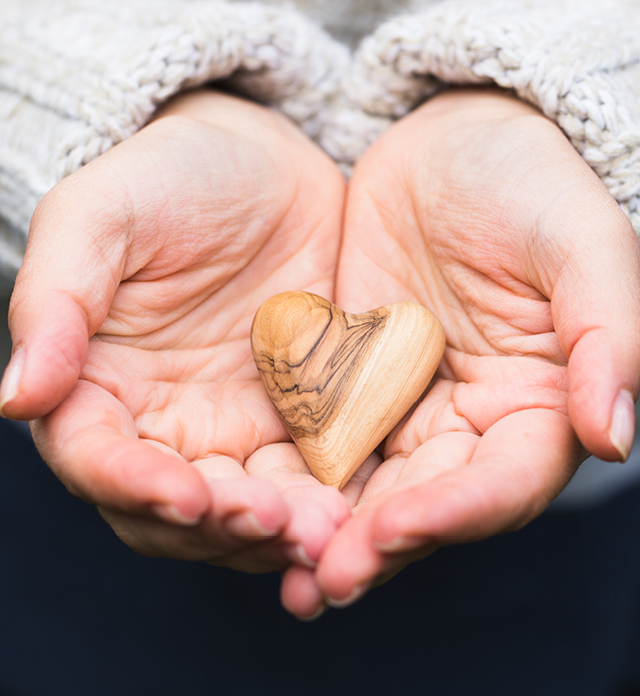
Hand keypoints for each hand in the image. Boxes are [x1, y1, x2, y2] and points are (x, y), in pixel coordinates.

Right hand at [1, 91, 349, 583]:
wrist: (265, 169)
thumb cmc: (171, 178)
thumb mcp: (100, 216)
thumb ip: (54, 301)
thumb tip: (15, 397)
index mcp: (101, 386)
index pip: (99, 460)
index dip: (134, 486)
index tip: (184, 495)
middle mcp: (165, 422)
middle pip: (177, 510)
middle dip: (221, 526)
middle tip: (273, 521)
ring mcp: (236, 427)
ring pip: (248, 508)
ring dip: (281, 530)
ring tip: (326, 531)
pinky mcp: (300, 421)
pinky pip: (311, 476)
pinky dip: (326, 502)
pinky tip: (356, 510)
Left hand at [281, 88, 639, 614]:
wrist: (450, 151)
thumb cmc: (528, 183)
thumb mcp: (577, 241)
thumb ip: (607, 333)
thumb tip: (612, 437)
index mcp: (535, 406)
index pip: (502, 483)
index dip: (455, 513)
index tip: (395, 526)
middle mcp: (468, 423)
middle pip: (426, 504)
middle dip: (376, 545)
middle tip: (320, 581)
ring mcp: (402, 408)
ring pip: (366, 488)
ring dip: (327, 532)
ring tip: (282, 569)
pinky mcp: (347, 387)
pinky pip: (317, 438)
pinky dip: (292, 477)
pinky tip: (252, 503)